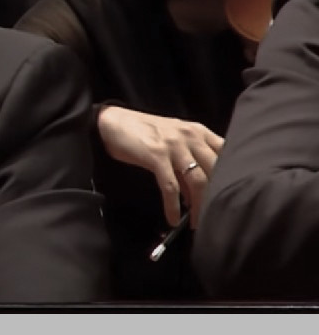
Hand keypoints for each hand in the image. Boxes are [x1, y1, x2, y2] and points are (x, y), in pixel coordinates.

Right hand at [96, 105, 224, 227]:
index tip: (231, 198)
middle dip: (218, 197)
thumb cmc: (143, 133)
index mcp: (199, 132)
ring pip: (198, 180)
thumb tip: (198, 194)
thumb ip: (188, 161)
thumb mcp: (172, 141)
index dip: (233, 177)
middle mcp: (191, 137)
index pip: (227, 154)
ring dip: (199, 206)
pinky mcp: (156, 156)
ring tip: (195, 224)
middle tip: (216, 218)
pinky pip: (171, 186)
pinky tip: (173, 218)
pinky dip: (173, 206)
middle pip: (216, 171)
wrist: (112, 121)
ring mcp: (174, 146)